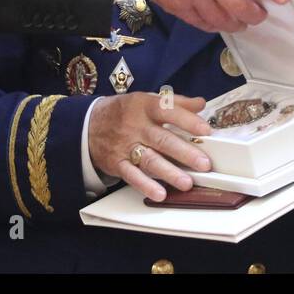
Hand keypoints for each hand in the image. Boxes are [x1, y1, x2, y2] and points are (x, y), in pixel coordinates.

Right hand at [89, 91, 212, 201]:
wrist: (88, 124)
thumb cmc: (124, 111)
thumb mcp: (146, 99)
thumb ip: (175, 103)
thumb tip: (200, 104)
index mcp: (145, 107)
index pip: (168, 111)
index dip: (187, 120)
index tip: (206, 130)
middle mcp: (136, 126)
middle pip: (162, 139)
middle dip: (184, 152)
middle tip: (204, 163)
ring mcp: (126, 146)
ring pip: (149, 160)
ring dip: (169, 172)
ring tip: (187, 183)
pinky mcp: (117, 163)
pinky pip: (132, 176)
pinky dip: (145, 185)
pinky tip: (160, 194)